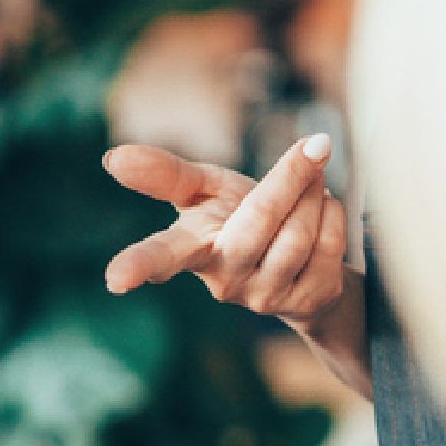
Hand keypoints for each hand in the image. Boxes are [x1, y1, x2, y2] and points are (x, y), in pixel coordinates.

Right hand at [103, 136, 348, 336]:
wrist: (295, 263)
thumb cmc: (234, 216)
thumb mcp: (202, 189)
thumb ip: (165, 173)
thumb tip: (112, 157)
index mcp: (190, 250)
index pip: (159, 256)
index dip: (137, 264)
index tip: (116, 279)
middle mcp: (223, 281)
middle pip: (259, 218)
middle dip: (290, 177)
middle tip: (313, 145)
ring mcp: (265, 297)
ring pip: (300, 229)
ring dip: (314, 192)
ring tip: (311, 186)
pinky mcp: (307, 300)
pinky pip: (330, 241)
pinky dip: (333, 212)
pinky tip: (321, 215)